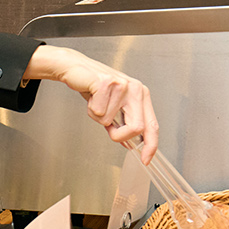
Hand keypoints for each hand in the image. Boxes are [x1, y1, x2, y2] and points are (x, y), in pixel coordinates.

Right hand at [25, 45, 159, 162]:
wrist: (76, 68)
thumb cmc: (94, 87)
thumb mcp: (113, 107)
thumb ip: (123, 124)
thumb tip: (129, 143)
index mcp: (141, 95)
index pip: (152, 125)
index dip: (150, 145)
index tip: (145, 159)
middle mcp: (136, 89)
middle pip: (137, 128)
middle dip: (119, 135)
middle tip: (109, 129)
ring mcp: (123, 85)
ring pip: (110, 121)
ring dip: (98, 117)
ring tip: (95, 102)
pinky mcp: (107, 83)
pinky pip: (98, 112)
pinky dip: (90, 109)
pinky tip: (91, 96)